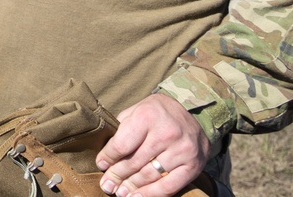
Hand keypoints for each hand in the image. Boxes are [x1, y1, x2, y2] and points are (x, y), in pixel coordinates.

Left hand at [95, 93, 209, 195]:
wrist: (195, 116)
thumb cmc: (158, 113)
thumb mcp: (137, 109)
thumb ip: (122, 127)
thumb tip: (107, 153)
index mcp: (148, 116)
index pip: (122, 144)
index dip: (108, 157)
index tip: (101, 165)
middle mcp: (166, 133)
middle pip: (135, 162)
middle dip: (117, 175)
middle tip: (107, 185)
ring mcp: (182, 150)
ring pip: (150, 175)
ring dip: (132, 186)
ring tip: (120, 192)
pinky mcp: (193, 165)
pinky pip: (170, 186)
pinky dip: (152, 194)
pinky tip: (137, 196)